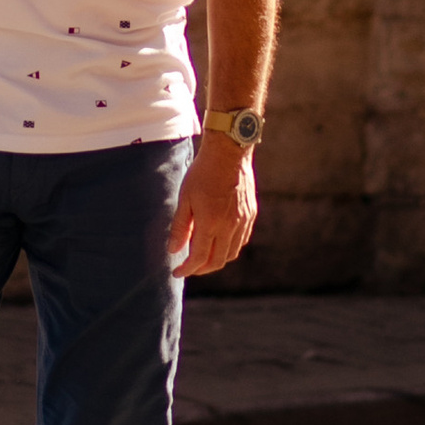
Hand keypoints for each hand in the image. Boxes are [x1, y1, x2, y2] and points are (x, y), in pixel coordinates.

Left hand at [170, 132, 255, 276]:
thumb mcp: (185, 197)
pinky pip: (242, 240)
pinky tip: (220, 241)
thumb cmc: (203, 172)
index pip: (199, 258)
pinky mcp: (250, 214)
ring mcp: (243, 221)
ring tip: (204, 256)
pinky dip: (230, 248)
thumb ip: (180, 227)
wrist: (229, 152)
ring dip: (217, 260)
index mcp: (211, 223)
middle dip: (202, 269)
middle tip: (189, 267)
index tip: (177, 272)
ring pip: (232, 253)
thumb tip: (173, 250)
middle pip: (218, 261)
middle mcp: (230, 226)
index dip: (187, 269)